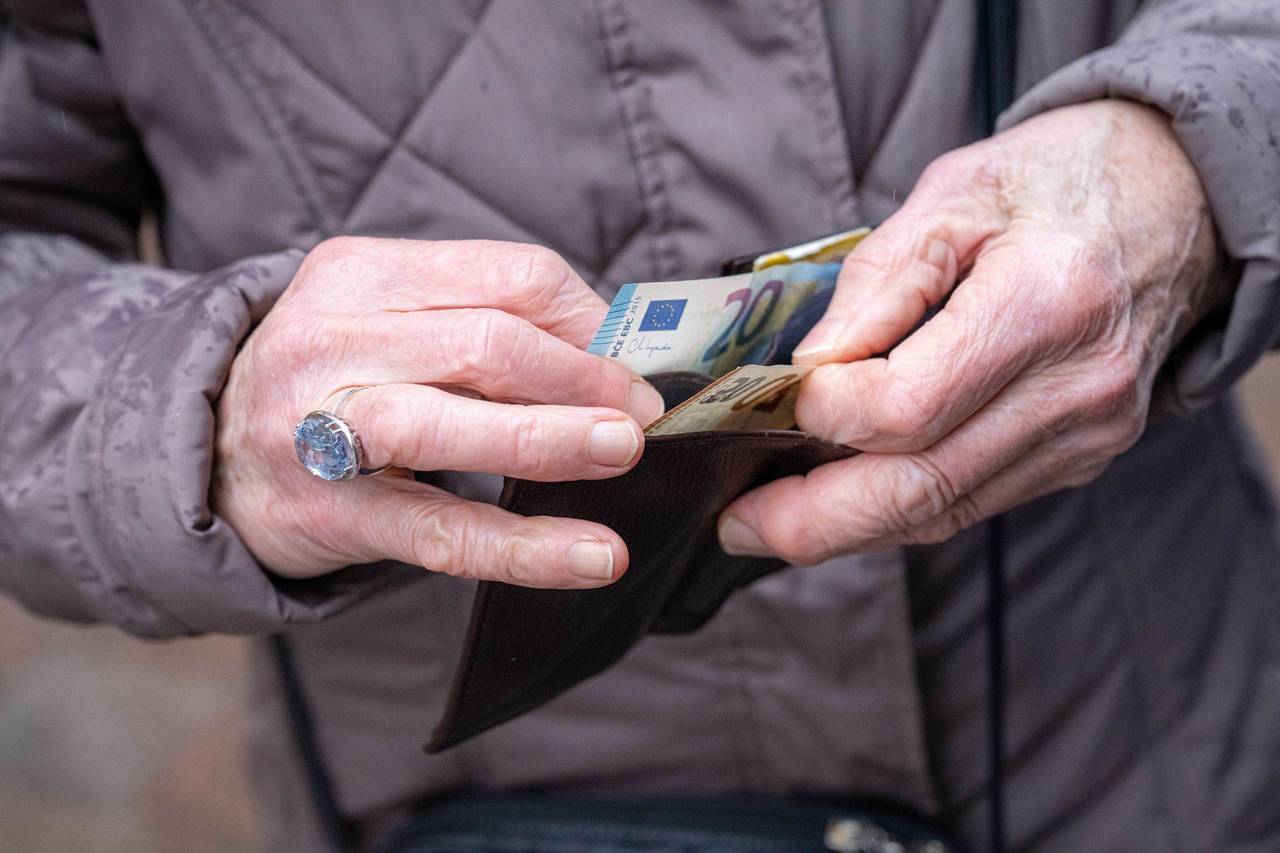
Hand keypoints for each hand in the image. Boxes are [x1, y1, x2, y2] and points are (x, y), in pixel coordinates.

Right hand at [212, 238, 664, 586]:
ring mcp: (322, 427)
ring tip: (623, 452)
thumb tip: (612, 354)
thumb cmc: (331, 381)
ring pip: (450, 423)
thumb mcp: (386, 320)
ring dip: (553, 437)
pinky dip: (526, 548)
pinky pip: (441, 531)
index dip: (589, 322)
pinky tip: (591, 556)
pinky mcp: (331, 512)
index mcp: (360, 274)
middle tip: (642, 415)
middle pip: (487, 343)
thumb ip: (482, 320)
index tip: (630, 363)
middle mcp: (331, 339)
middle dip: (583, 378)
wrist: (203, 455)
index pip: (509, 277)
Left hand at [718, 100, 1226, 562]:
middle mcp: (1076, 388)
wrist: (1176, 202)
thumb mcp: (954, 193)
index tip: (777, 396)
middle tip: (736, 522)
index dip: (826, 415)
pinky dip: (899, 508)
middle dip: (812, 520)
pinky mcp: (1081, 457)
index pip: (908, 409)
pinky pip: (971, 501)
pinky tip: (844, 499)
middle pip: (921, 489)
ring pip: (943, 512)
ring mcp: (1086, 434)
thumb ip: (878, 282)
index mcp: (1045, 303)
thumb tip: (810, 368)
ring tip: (769, 520)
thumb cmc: (1055, 182)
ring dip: (847, 527)